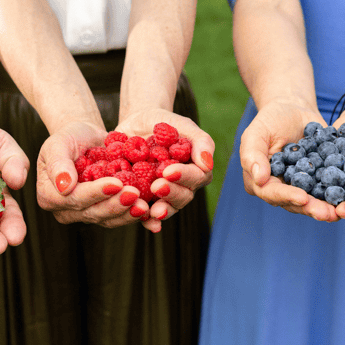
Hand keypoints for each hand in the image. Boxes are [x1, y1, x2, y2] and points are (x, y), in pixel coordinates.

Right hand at [36, 120, 159, 229]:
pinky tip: (150, 211)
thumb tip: (64, 187)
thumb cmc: (70, 137)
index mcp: (49, 196)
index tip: (115, 183)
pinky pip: (120, 217)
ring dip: (127, 213)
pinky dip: (135, 216)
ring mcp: (87, 213)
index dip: (95, 193)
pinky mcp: (106, 213)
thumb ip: (58, 163)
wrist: (88, 138)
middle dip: (115, 204)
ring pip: (108, 219)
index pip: (73, 199)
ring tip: (145, 205)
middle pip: (92, 212)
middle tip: (135, 194)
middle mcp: (66, 210)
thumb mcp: (59, 142)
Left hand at [115, 108, 213, 231]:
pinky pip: (147, 214)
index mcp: (196, 169)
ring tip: (151, 210)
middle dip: (171, 194)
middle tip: (157, 187)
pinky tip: (144, 222)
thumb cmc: (164, 122)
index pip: (196, 177)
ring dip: (161, 211)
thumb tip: (207, 164)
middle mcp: (182, 186)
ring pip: (167, 208)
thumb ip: (200, 142)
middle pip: (183, 197)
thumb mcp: (182, 125)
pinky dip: (147, 221)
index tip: (168, 171)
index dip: (184, 176)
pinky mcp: (145, 199)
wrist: (136, 124)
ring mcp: (163, 195)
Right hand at [240, 101, 338, 221]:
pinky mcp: (318, 180)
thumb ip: (253, 155)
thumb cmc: (270, 119)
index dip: (288, 197)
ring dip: (328, 207)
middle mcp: (280, 189)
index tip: (303, 198)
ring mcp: (300, 187)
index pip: (272, 193)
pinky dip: (340, 193)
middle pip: (295, 203)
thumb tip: (259, 179)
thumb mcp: (256, 132)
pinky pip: (329, 189)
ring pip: (314, 200)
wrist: (293, 109)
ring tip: (342, 211)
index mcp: (259, 182)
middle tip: (328, 214)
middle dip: (312, 208)